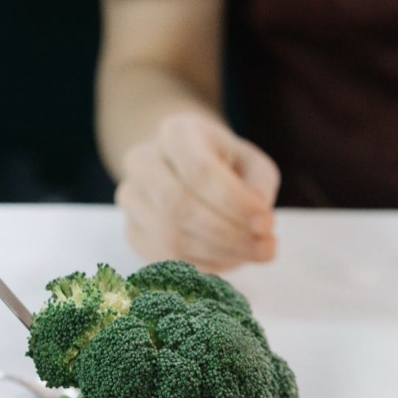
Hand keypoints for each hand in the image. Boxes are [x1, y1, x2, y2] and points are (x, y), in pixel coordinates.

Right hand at [115, 112, 279, 272]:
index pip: (200, 171)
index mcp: (175, 132)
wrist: (181, 165)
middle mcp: (141, 161)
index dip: (234, 203)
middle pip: (178, 207)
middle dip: (226, 235)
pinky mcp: (130, 230)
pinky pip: (162, 257)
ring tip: (250, 255)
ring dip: (217, 254)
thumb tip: (258, 226)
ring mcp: (130, 198)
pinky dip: (199, 265)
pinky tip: (226, 260)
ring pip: (169, 238)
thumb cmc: (222, 161)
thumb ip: (259, 186)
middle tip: (264, 249)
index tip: (267, 224)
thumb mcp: (250, 160)